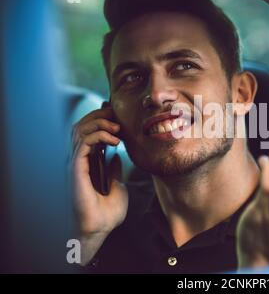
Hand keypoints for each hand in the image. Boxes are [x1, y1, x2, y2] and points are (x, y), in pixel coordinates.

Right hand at [70, 106, 127, 263]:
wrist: (100, 229)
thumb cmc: (107, 213)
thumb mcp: (117, 186)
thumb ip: (114, 170)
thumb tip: (116, 156)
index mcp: (87, 163)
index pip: (87, 132)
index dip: (100, 120)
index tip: (119, 118)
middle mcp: (78, 160)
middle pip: (81, 126)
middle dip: (99, 115)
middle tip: (117, 114)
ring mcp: (75, 163)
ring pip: (79, 130)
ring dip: (99, 122)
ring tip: (117, 127)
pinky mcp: (75, 168)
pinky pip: (83, 143)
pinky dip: (98, 135)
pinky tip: (114, 139)